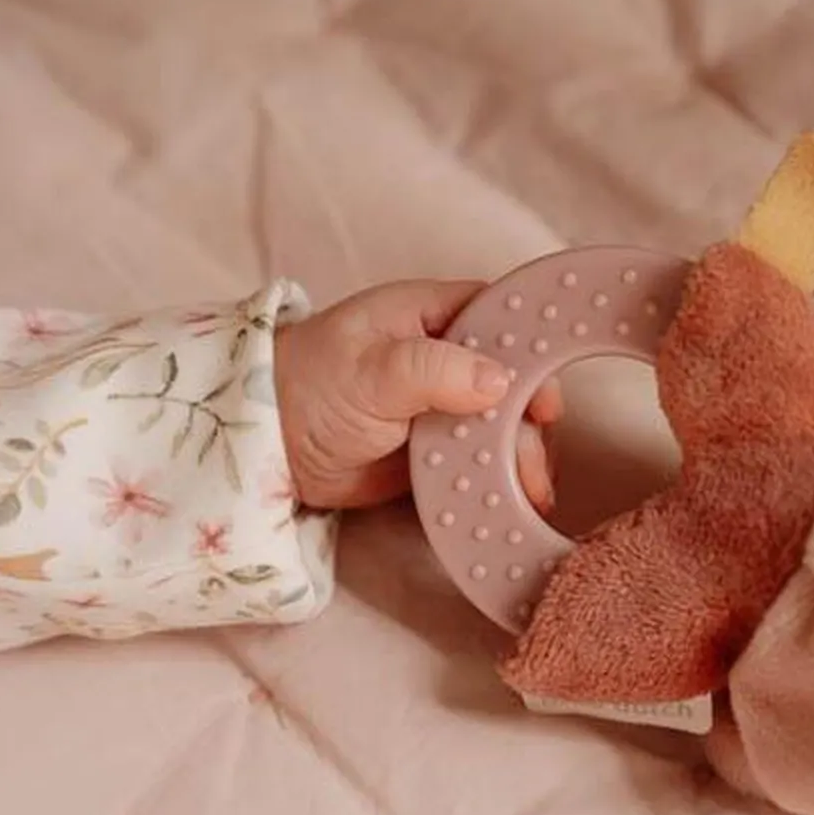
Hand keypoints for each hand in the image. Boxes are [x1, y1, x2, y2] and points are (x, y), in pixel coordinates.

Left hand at [273, 279, 560, 511]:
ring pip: (502, 424)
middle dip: (531, 420)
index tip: (547, 397)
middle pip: (513, 380)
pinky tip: (514, 499)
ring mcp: (444, 404)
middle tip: (535, 460)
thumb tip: (500, 382)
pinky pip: (480, 459)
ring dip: (521, 455)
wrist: (266, 445)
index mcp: (433, 315)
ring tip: (531, 492)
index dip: (533, 352)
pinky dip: (499, 477)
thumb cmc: (311, 385)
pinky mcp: (437, 448)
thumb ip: (436, 370)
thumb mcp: (373, 371)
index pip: (503, 320)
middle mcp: (448, 355)